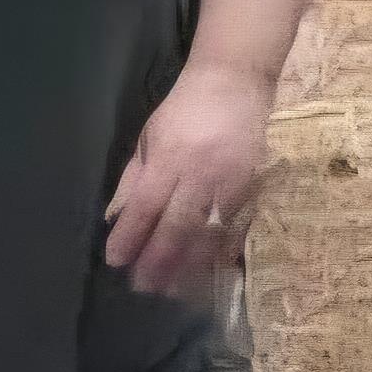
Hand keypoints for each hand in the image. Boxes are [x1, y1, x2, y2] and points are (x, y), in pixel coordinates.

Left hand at [105, 61, 272, 299]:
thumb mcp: (149, 138)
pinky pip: (235, 224)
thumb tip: (118, 219)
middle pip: (178, 226)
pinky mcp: (254, 184)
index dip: (131, 237)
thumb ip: (134, 179)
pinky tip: (210, 269)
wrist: (237, 82)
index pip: (146, 207)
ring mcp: (232, 180)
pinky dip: (222, 249)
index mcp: (171, 158)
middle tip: (144, 287)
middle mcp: (202, 172)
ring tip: (174, 289)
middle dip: (159, 260)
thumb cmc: (185, 109)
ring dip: (190, 263)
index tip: (117, 262)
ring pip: (210, 231)